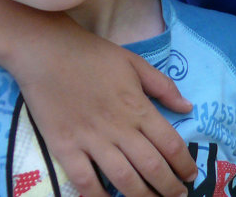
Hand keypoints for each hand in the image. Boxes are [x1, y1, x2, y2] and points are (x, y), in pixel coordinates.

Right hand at [13, 28, 195, 196]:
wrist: (45, 52)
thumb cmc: (93, 55)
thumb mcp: (135, 63)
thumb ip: (163, 87)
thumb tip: (188, 107)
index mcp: (138, 107)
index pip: (169, 143)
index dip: (183, 164)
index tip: (191, 176)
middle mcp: (118, 128)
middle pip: (151, 166)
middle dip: (169, 186)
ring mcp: (90, 140)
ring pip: (122, 178)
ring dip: (142, 196)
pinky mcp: (63, 147)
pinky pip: (84, 180)